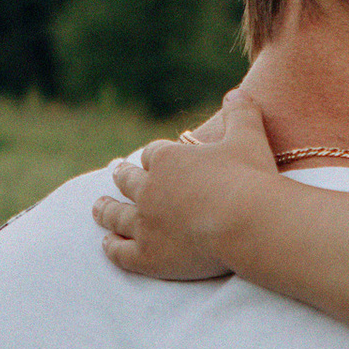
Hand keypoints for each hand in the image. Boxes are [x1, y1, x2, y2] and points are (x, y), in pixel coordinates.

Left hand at [92, 86, 277, 278]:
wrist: (249, 223)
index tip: (151, 160)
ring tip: (98, 207)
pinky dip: (112, 247)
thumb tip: (236, 93)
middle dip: (123, 177)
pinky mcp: (148, 256)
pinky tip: (108, 244)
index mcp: (167, 160)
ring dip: (106, 210)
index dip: (153, 159)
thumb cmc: (250, 179)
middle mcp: (149, 190)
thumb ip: (240, 114)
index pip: (152, 155)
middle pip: (128, 181)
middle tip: (116, 174)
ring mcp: (145, 224)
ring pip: (117, 215)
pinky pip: (122, 252)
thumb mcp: (248, 137)